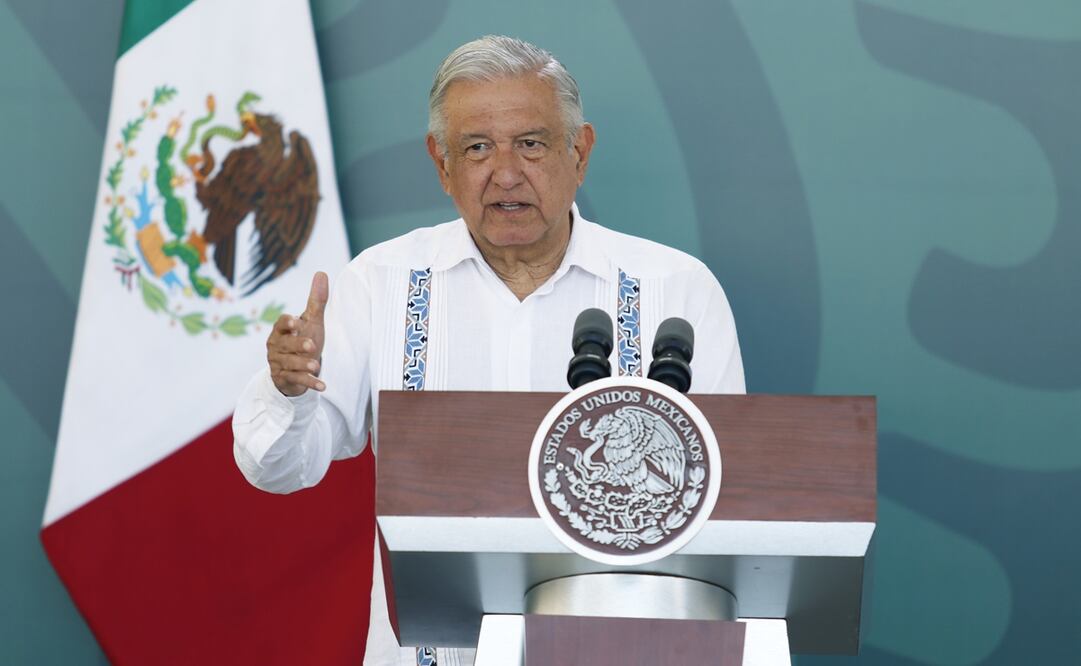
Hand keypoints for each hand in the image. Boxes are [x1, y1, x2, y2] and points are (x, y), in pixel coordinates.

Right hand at [267, 272, 327, 396]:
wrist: (296, 369)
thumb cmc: (304, 340)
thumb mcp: (312, 321)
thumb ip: (316, 301)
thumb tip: (321, 273)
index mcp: (281, 330)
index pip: (281, 323)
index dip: (288, 323)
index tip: (297, 323)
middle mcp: (276, 346)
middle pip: (285, 344)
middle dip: (297, 345)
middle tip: (312, 347)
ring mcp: (278, 363)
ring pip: (289, 364)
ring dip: (303, 366)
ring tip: (316, 367)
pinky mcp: (284, 379)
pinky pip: (296, 381)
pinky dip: (309, 384)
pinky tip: (322, 386)